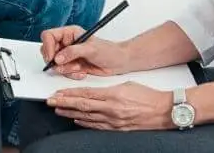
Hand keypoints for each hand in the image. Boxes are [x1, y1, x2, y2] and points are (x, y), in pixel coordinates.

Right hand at [40, 26, 130, 77]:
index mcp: (69, 33)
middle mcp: (66, 43)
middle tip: (65, 65)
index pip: (48, 36)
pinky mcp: (70, 65)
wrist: (118, 63)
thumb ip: (73, 52)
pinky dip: (70, 74)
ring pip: (54, 64)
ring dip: (65, 69)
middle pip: (47, 50)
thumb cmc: (108, 51)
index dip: (48, 46)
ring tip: (79, 68)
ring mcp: (67, 55)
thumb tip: (58, 58)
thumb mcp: (90, 49)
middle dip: (56, 61)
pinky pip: (62, 72)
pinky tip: (81, 72)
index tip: (53, 58)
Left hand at [47, 83, 173, 130]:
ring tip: (58, 110)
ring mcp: (114, 121)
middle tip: (50, 102)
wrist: (163, 111)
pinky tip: (76, 120)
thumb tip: (92, 91)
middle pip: (82, 106)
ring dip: (70, 113)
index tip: (57, 93)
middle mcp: (111, 109)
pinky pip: (97, 126)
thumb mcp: (125, 85)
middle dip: (64, 103)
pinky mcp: (117, 128)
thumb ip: (107, 89)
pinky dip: (85, 123)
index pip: (85, 94)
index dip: (69, 94)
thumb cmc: (147, 96)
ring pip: (86, 117)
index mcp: (112, 95)